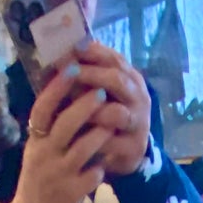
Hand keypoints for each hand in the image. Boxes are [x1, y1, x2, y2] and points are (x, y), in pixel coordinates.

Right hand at [10, 69, 114, 202]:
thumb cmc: (38, 177)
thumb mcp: (37, 149)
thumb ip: (49, 125)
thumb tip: (63, 89)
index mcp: (35, 140)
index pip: (43, 108)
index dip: (57, 87)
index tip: (72, 67)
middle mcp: (45, 155)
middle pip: (66, 124)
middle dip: (86, 105)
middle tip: (102, 91)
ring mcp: (59, 174)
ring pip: (84, 148)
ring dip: (101, 132)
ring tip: (114, 122)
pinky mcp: (72, 193)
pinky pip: (93, 175)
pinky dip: (102, 166)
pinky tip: (107, 162)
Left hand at [71, 41, 151, 175]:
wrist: (126, 153)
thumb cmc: (108, 117)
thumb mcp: (102, 91)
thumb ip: (88, 74)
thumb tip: (62, 52)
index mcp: (132, 79)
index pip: (114, 59)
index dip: (93, 52)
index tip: (71, 49)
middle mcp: (139, 98)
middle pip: (117, 80)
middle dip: (90, 74)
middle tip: (68, 72)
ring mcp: (138, 124)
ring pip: (116, 112)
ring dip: (91, 109)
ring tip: (70, 107)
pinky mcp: (133, 148)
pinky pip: (110, 141)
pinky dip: (91, 138)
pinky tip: (74, 135)